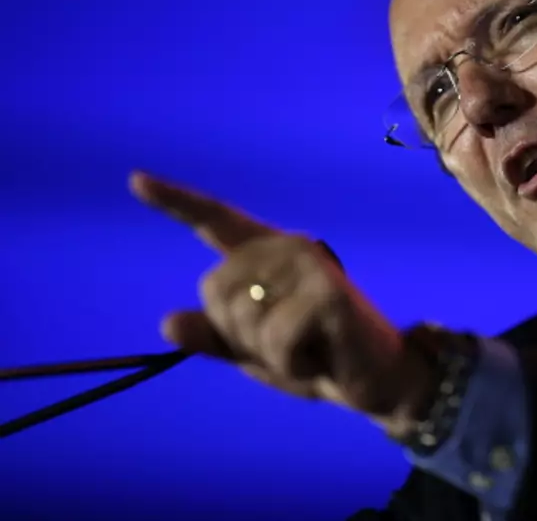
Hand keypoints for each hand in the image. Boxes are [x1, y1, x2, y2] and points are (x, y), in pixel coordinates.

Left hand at [129, 171, 434, 435]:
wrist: (376, 380)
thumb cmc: (317, 360)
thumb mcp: (256, 353)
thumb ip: (217, 337)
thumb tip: (168, 322)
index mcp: (267, 256)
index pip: (215, 223)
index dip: (175, 203)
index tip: (135, 180)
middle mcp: (287, 248)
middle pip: (214, 289)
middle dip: (238, 334)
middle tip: (287, 343)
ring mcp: (309, 265)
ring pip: (242, 316)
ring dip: (267, 352)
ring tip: (307, 348)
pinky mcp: (328, 293)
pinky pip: (275, 339)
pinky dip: (291, 363)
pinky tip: (320, 357)